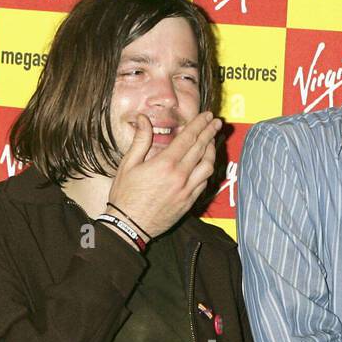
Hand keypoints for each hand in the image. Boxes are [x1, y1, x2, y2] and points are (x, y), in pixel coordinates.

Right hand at [107, 111, 221, 238]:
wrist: (129, 226)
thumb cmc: (125, 195)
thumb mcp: (128, 164)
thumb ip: (140, 140)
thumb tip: (144, 119)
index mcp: (165, 164)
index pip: (189, 138)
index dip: (200, 124)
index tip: (207, 115)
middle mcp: (180, 176)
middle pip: (202, 149)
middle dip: (210, 132)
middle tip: (216, 122)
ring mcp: (187, 190)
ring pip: (208, 166)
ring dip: (212, 151)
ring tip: (212, 141)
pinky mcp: (189, 203)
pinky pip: (204, 183)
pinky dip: (207, 170)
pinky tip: (205, 164)